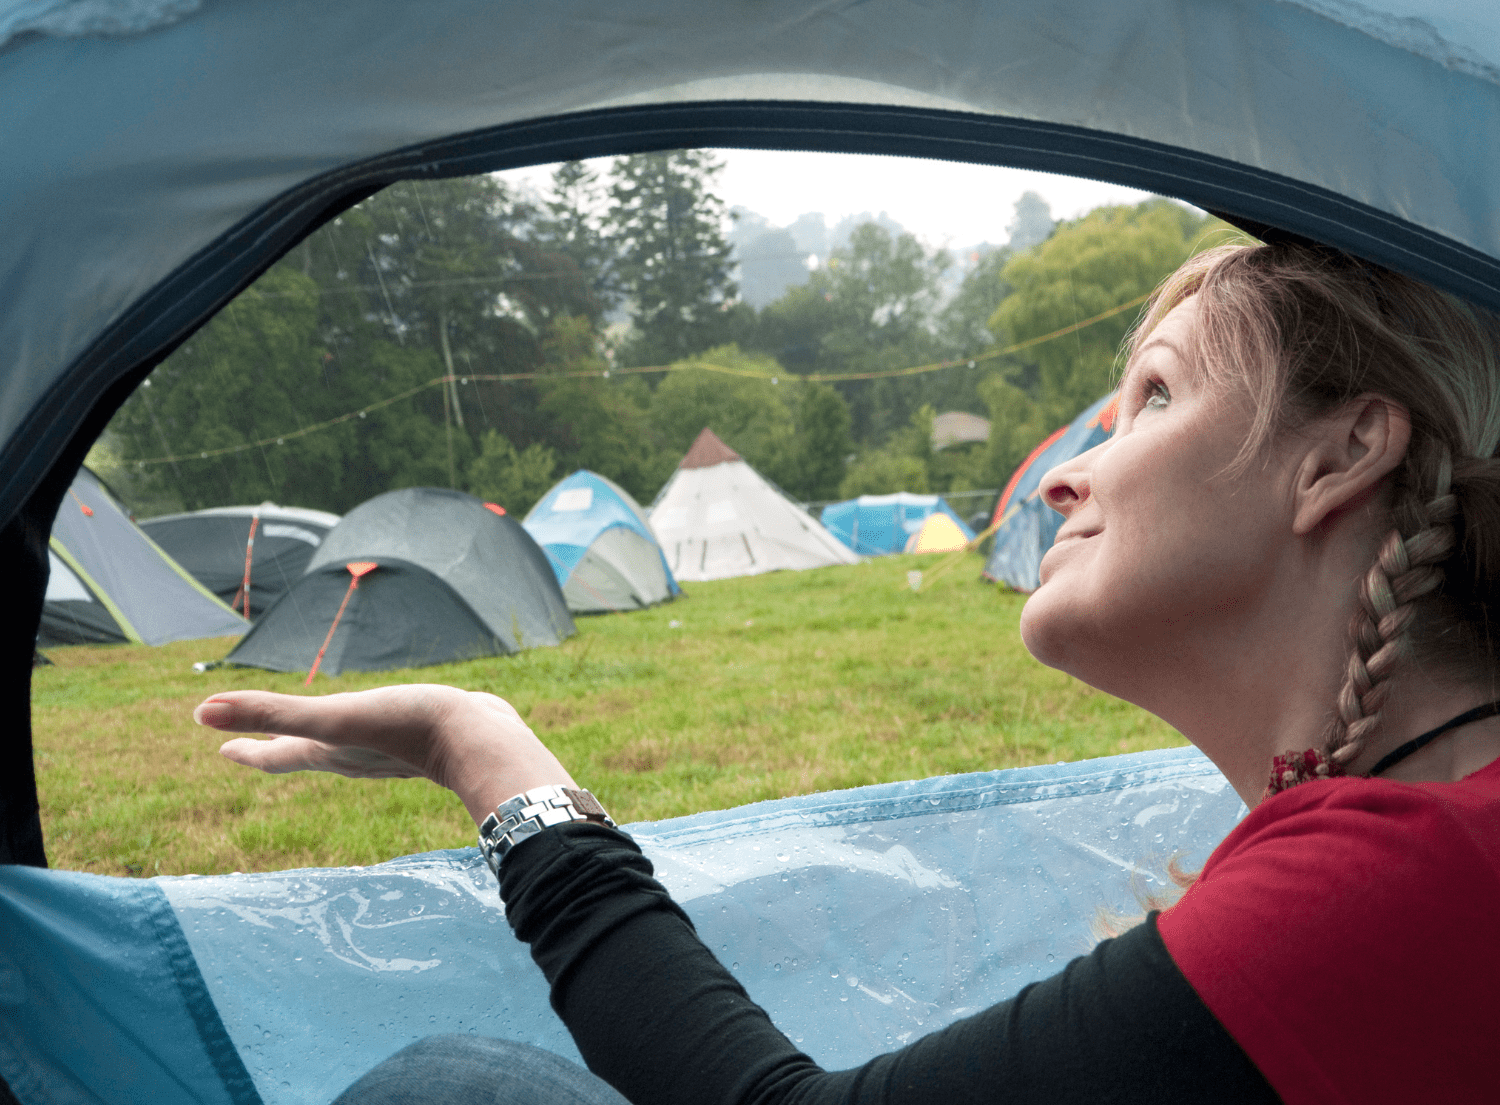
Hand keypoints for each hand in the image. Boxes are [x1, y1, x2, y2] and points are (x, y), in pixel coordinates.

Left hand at [195, 684, 576, 824]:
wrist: (481, 740)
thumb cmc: (406, 728)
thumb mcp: (332, 718)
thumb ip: (271, 713)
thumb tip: (201, 714)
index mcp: (329, 753)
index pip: (276, 756)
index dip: (247, 749)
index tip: (222, 747)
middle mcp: (355, 755)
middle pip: (305, 753)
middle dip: (277, 747)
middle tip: (251, 743)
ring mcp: (388, 749)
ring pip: (344, 746)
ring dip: (322, 740)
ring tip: (317, 734)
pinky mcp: (420, 735)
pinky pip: (382, 732)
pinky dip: (367, 726)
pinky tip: (383, 717)